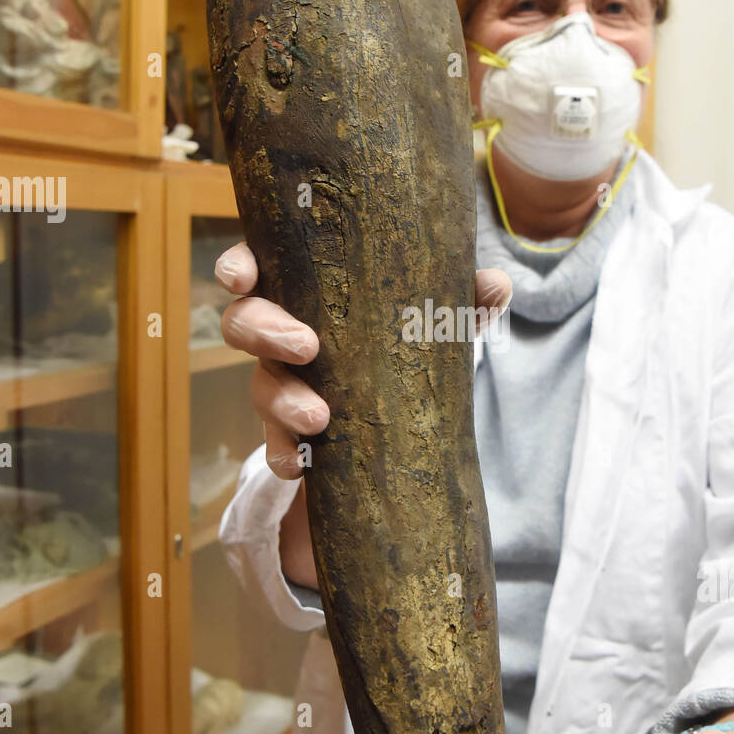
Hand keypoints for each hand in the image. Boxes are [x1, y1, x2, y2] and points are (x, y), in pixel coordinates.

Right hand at [214, 242, 512, 583]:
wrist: (402, 420)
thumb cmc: (403, 343)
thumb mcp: (435, 321)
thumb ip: (461, 301)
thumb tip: (495, 282)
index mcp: (302, 292)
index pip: (254, 268)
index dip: (237, 268)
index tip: (242, 277)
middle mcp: (279, 336)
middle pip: (243, 325)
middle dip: (266, 332)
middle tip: (306, 346)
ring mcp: (279, 387)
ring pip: (260, 389)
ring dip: (284, 401)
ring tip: (318, 418)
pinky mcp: (291, 435)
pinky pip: (276, 446)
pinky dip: (285, 454)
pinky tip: (300, 465)